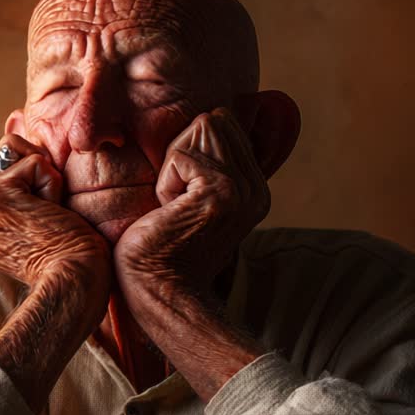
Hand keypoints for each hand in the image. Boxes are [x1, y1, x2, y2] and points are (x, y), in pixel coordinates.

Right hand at [0, 134, 110, 288]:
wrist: (75, 284)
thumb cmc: (68, 256)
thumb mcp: (36, 210)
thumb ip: (18, 169)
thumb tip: (13, 116)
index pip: (2, 171)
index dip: (33, 184)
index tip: (40, 223)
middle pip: (6, 155)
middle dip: (37, 179)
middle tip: (46, 222)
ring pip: (18, 154)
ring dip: (45, 184)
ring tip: (47, 220)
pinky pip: (35, 163)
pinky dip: (53, 188)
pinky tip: (51, 218)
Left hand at [115, 109, 269, 294]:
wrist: (160, 293)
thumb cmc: (159, 248)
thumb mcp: (187, 199)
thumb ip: (202, 166)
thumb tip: (200, 121)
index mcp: (253, 187)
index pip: (223, 122)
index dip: (188, 151)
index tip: (182, 196)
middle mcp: (256, 188)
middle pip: (213, 121)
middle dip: (181, 155)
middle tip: (175, 202)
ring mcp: (243, 190)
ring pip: (199, 131)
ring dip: (172, 169)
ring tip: (173, 207)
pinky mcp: (222, 194)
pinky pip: (180, 155)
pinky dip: (164, 182)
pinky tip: (168, 213)